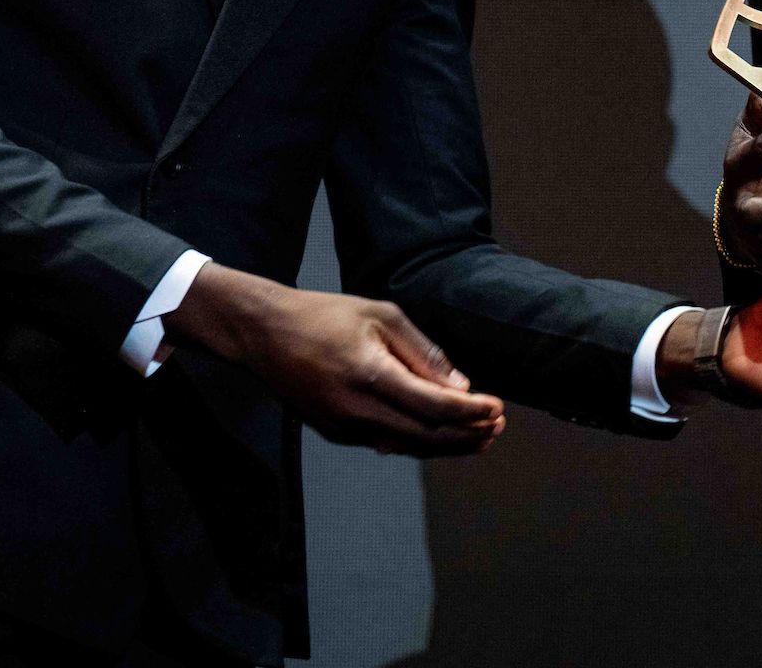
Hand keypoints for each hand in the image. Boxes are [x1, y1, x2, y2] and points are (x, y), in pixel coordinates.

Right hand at [164, 263, 504, 456]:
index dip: (472, 413)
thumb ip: (423, 352)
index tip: (497, 407)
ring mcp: (344, 427)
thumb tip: (460, 386)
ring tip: (480, 436)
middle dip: (467, 436)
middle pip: (426, 437)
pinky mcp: (335, 433)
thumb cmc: (325, 315)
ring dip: (447, 444)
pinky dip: (418, 441)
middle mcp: (357, 410)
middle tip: (497, 428)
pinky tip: (439, 435)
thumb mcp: (380, 315)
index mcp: (371, 375)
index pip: (435, 407)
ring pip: (407, 446)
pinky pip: (386, 441)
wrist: (264, 333)